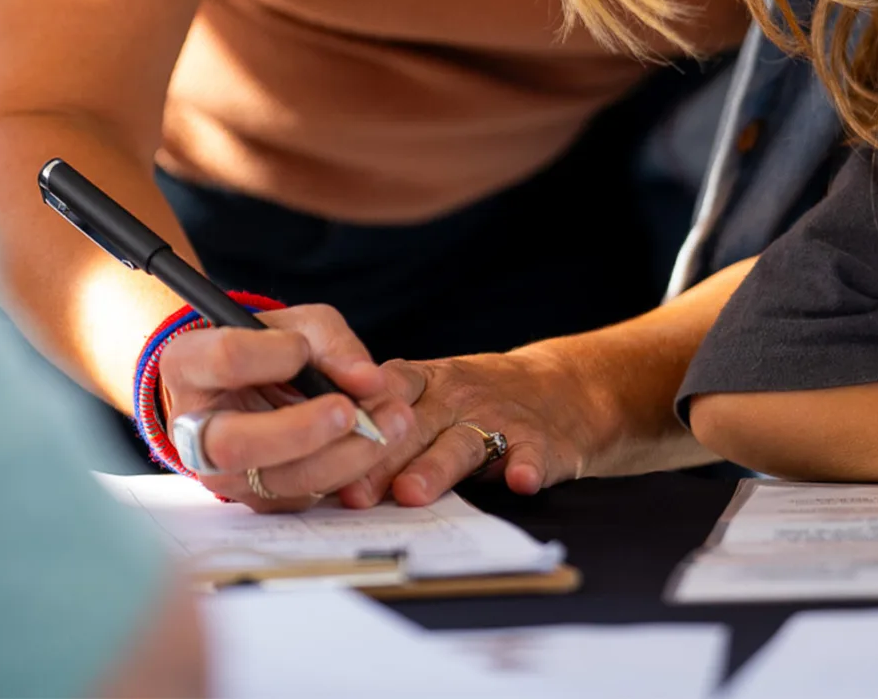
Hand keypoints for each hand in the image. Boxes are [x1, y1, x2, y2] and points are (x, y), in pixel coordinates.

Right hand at [154, 304, 416, 514]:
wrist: (255, 388)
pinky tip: (380, 443)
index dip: (269, 355)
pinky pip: (307, 495)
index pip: (224, 361)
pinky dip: (352, 472)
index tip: (301, 348)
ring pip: (278, 479)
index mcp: (190, 366)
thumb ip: (332, 344)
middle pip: (235, 443)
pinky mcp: (260, 498)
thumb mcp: (298, 325)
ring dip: (344, 455)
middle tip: (348, 411)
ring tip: (390, 422)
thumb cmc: (273, 347)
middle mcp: (195, 429)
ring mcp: (224, 472)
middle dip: (300, 430)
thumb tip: (369, 382)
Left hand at [343, 348, 607, 507]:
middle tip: (353, 492)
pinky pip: (531, 453)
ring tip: (413, 493)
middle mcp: (456, 395)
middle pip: (413, 426)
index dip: (353, 424)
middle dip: (380, 459)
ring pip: (462, 442)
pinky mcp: (539, 440)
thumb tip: (313, 475)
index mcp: (422, 383)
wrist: (564, 389)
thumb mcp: (430, 398)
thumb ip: (383, 430)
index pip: (382, 395)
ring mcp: (498, 416)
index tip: (322, 452)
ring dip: (436, 467)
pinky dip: (526, 466)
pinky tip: (520, 481)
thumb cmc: (475, 403)